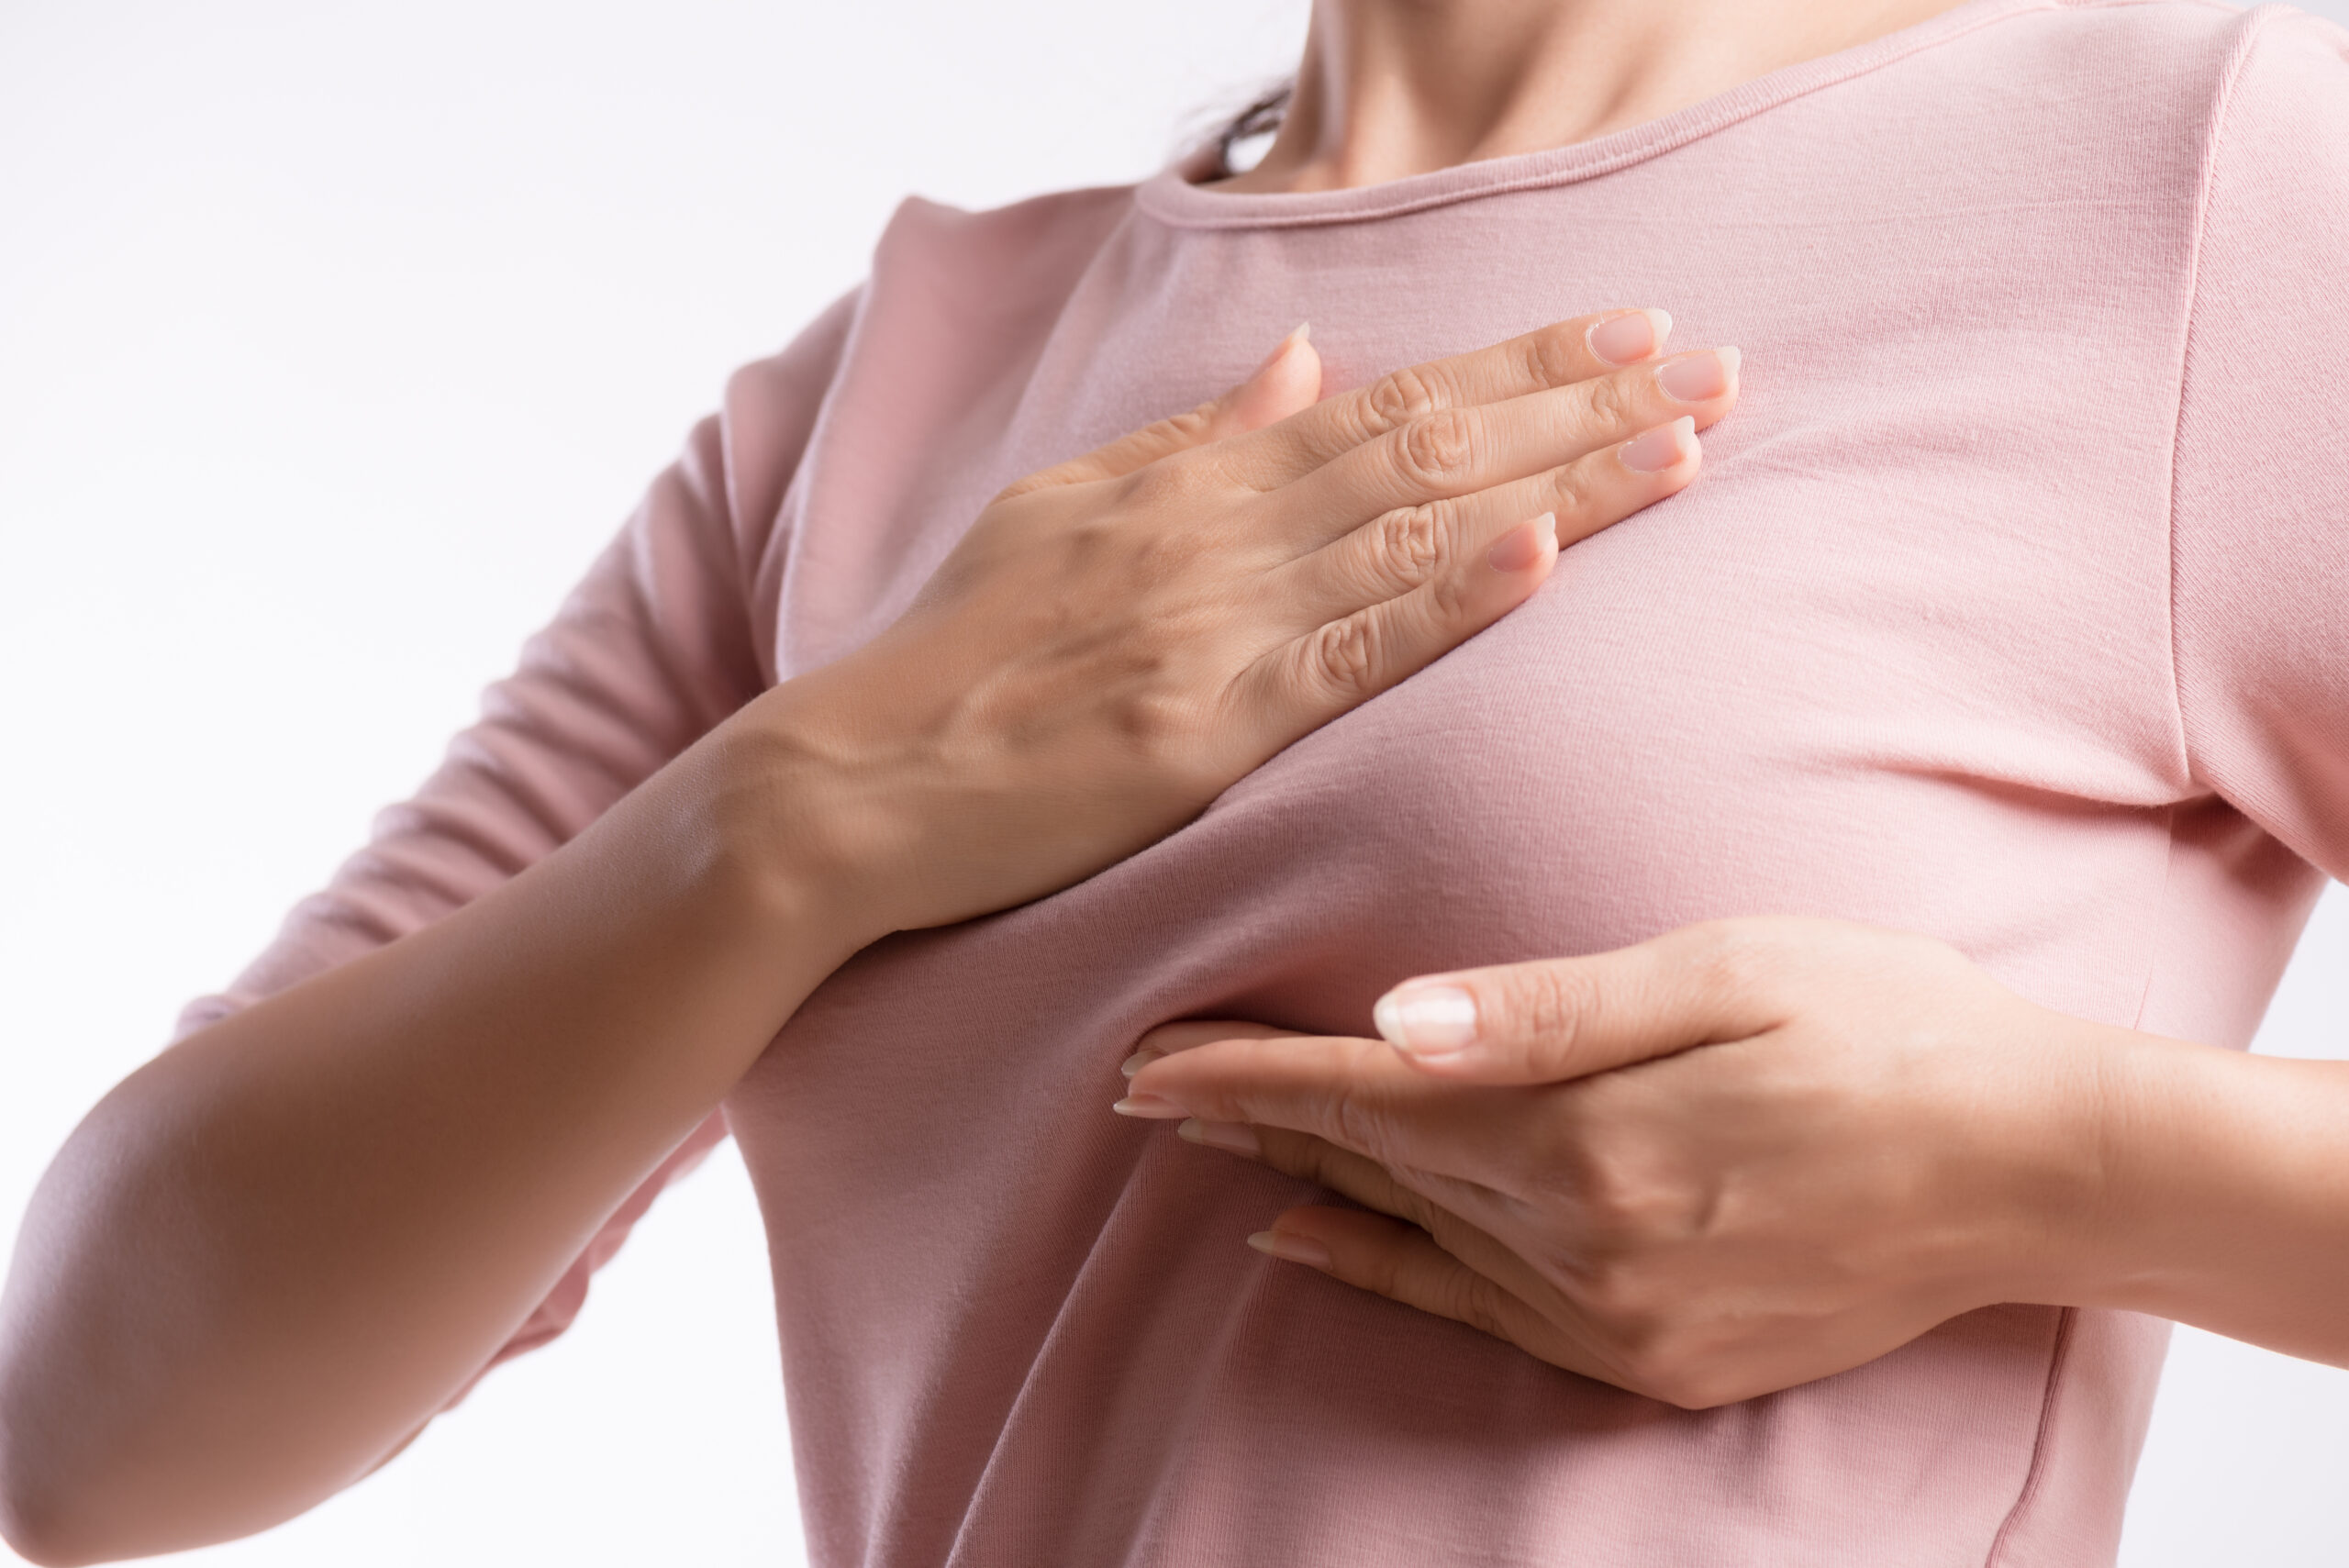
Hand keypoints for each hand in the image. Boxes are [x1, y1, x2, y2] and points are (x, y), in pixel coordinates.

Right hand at [732, 313, 1738, 933]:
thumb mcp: (1066, 509)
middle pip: (1431, 448)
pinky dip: (1447, 601)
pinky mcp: (1200, 731)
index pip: (1390, 403)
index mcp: (1192, 483)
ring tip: (1689, 444)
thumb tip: (1304, 362)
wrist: (852, 782)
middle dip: (1582, 403)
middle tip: (1714, 363)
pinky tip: (1544, 561)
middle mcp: (1216, 533)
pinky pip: (1346, 657)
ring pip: (1414, 533)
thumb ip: (1192, 438)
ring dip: (1561, 482)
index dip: (1522, 367)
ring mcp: (1213, 627)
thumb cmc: (955, 653)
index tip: (1633, 333)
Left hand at [1119, 918, 2139, 1408]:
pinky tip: (1315, 1247)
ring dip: (1305, 1190)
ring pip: (1412, 1240)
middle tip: (1144, 1088)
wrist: (2036, 1167)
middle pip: (1371, 1168)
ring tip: (1211, 1155)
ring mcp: (1616, 1317)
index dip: (1245, 1079)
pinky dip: (1385, 1277)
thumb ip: (1545, 1009)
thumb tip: (1393, 1026)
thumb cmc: (1887, 1026)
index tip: (1143, 1062)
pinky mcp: (1655, 1359)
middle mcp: (1580, 1244)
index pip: (1363, 1100)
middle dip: (1252, 1122)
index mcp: (1583, 1135)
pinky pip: (1477, 1315)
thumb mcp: (1722, 972)